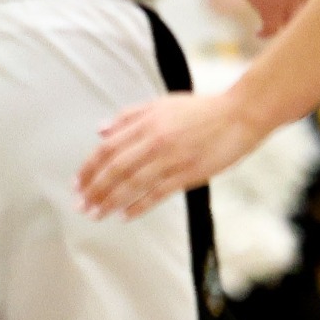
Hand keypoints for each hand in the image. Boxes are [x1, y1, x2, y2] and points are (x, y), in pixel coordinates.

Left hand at [77, 91, 267, 219]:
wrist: (242, 113)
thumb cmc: (204, 109)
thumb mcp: (163, 104)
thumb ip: (130, 116)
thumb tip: (100, 130)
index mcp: (147, 123)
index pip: (107, 149)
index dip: (89, 169)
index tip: (77, 184)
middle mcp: (155, 141)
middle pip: (115, 170)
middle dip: (94, 190)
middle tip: (81, 206)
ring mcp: (172, 158)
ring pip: (133, 185)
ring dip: (110, 201)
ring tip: (96, 214)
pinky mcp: (189, 173)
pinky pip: (158, 193)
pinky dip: (139, 206)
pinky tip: (125, 216)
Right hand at [213, 0, 319, 35]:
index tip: (305, 7)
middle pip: (315, 8)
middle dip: (305, 16)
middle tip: (297, 26)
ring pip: (296, 21)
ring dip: (285, 25)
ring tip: (277, 29)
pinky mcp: (273, 8)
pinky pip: (273, 29)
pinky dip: (265, 33)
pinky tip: (259, 32)